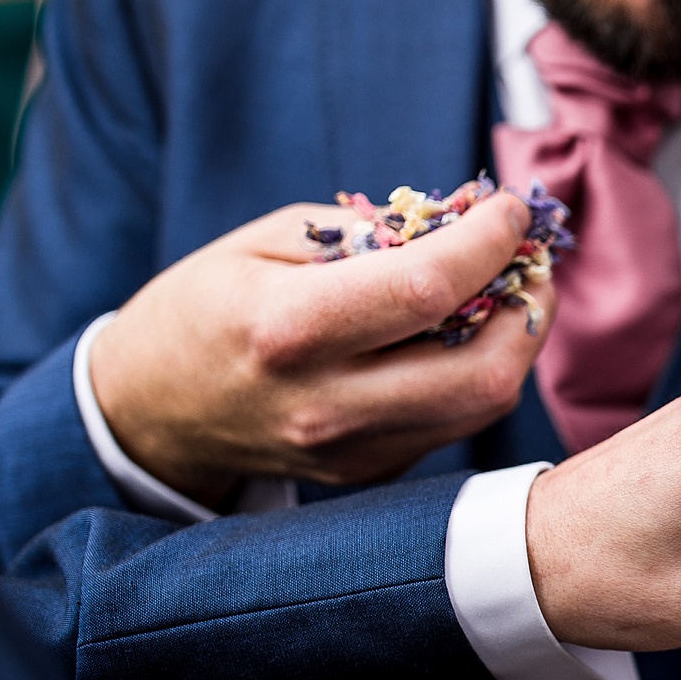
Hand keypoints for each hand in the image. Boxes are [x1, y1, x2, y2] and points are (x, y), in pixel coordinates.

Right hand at [89, 192, 547, 505]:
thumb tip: (466, 220)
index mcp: (289, 328)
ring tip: (503, 292)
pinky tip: (461, 335)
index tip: (508, 209)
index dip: (490, 242)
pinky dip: (476, 372)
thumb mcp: (265, 241)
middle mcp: (328, 402)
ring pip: (482, 403)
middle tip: (528, 261)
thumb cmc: (206, 308)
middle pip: (484, 370)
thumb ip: (367, 232)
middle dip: (528, 305)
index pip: (428, 287)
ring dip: (515, 342)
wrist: (152, 412)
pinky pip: (452, 421)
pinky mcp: (370, 470)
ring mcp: (353, 448)